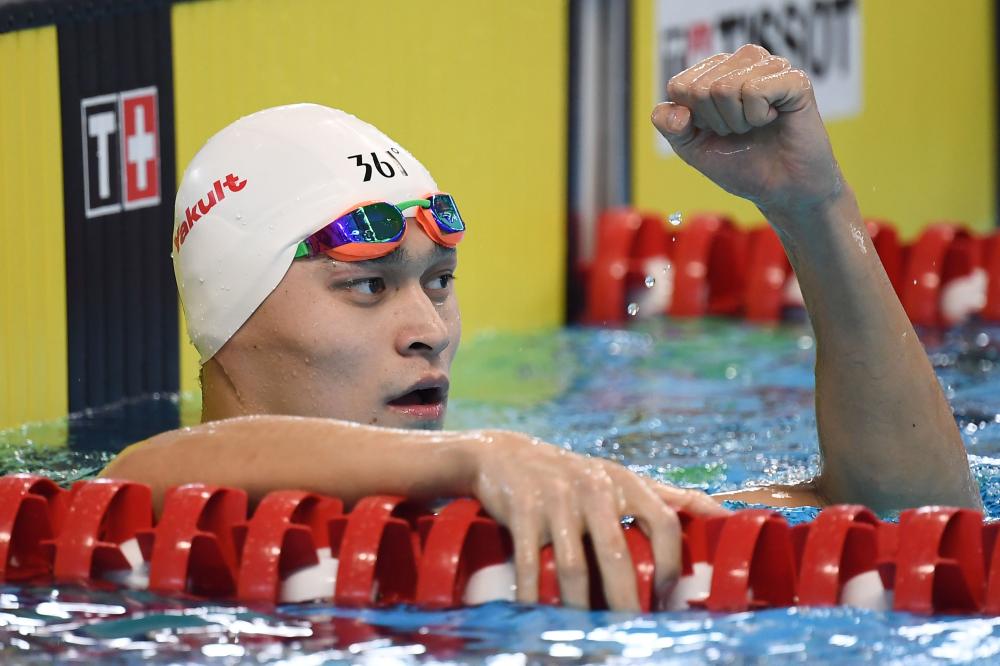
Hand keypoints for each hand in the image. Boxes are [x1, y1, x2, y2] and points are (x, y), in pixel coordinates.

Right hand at [469, 430, 727, 610]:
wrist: (504, 454)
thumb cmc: (574, 475)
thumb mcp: (621, 478)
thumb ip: (670, 496)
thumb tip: (725, 516)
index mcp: (626, 482)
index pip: (665, 524)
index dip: (672, 566)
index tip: (669, 600)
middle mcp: (594, 488)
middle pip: (617, 556)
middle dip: (626, 602)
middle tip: (632, 633)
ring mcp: (557, 499)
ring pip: (574, 567)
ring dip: (580, 608)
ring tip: (587, 636)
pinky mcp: (524, 511)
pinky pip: (531, 565)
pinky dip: (534, 597)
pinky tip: (539, 618)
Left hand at [652, 44, 841, 218]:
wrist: (781, 190)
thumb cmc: (740, 164)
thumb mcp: (693, 148)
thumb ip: (670, 127)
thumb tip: (677, 110)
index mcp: (717, 71)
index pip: (680, 86)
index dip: (693, 119)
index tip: (715, 130)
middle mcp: (743, 62)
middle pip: (700, 87)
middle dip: (715, 122)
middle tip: (739, 131)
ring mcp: (770, 66)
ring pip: (725, 86)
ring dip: (737, 121)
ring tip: (756, 126)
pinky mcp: (794, 79)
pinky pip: (754, 90)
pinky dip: (757, 116)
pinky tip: (773, 119)